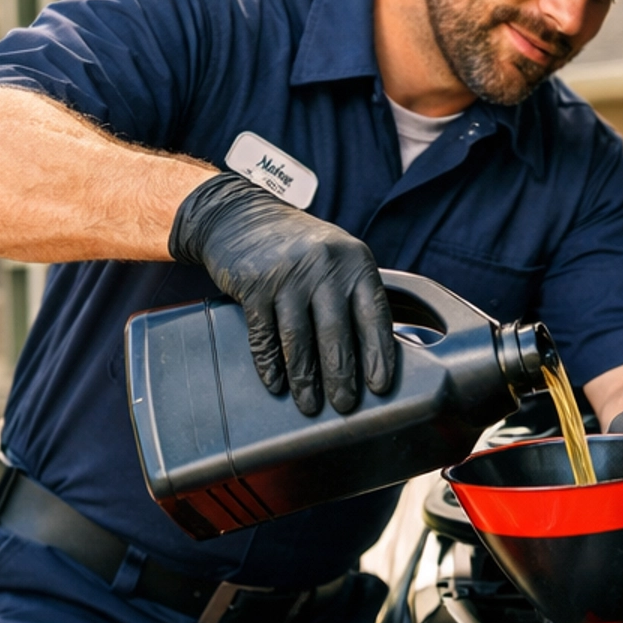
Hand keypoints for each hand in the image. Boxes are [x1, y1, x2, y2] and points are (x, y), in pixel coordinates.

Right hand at [169, 174, 394, 415]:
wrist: (242, 216)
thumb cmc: (300, 247)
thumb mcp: (338, 257)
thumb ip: (356, 294)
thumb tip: (378, 350)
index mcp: (355, 262)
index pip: (373, 314)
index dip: (378, 354)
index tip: (380, 386)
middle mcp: (324, 266)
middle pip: (336, 333)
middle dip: (341, 376)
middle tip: (345, 406)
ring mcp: (287, 275)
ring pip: (300, 340)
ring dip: (305, 379)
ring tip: (310, 405)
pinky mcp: (254, 286)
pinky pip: (265, 336)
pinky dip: (270, 365)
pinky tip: (276, 384)